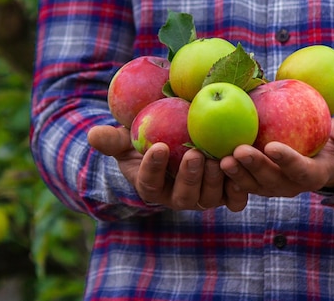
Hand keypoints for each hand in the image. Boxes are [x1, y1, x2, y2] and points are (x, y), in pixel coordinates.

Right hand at [87, 125, 247, 210]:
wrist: (179, 142)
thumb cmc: (147, 139)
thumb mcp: (126, 138)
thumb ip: (111, 140)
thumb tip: (93, 135)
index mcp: (151, 186)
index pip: (149, 182)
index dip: (153, 168)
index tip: (157, 147)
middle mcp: (177, 197)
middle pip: (183, 196)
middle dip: (189, 177)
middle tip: (193, 153)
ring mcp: (202, 197)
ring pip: (209, 198)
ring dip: (214, 181)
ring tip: (218, 158)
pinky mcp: (226, 193)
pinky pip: (234, 198)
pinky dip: (238, 187)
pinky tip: (240, 166)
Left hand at [220, 118, 333, 197]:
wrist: (318, 154)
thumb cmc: (333, 141)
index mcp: (312, 175)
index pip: (300, 171)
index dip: (287, 161)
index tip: (273, 147)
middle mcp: (289, 185)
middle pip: (270, 180)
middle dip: (254, 167)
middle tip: (239, 151)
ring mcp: (269, 185)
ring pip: (250, 183)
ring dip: (235, 173)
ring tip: (221, 158)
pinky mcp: (253, 181)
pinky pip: (238, 179)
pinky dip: (225, 172)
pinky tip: (210, 156)